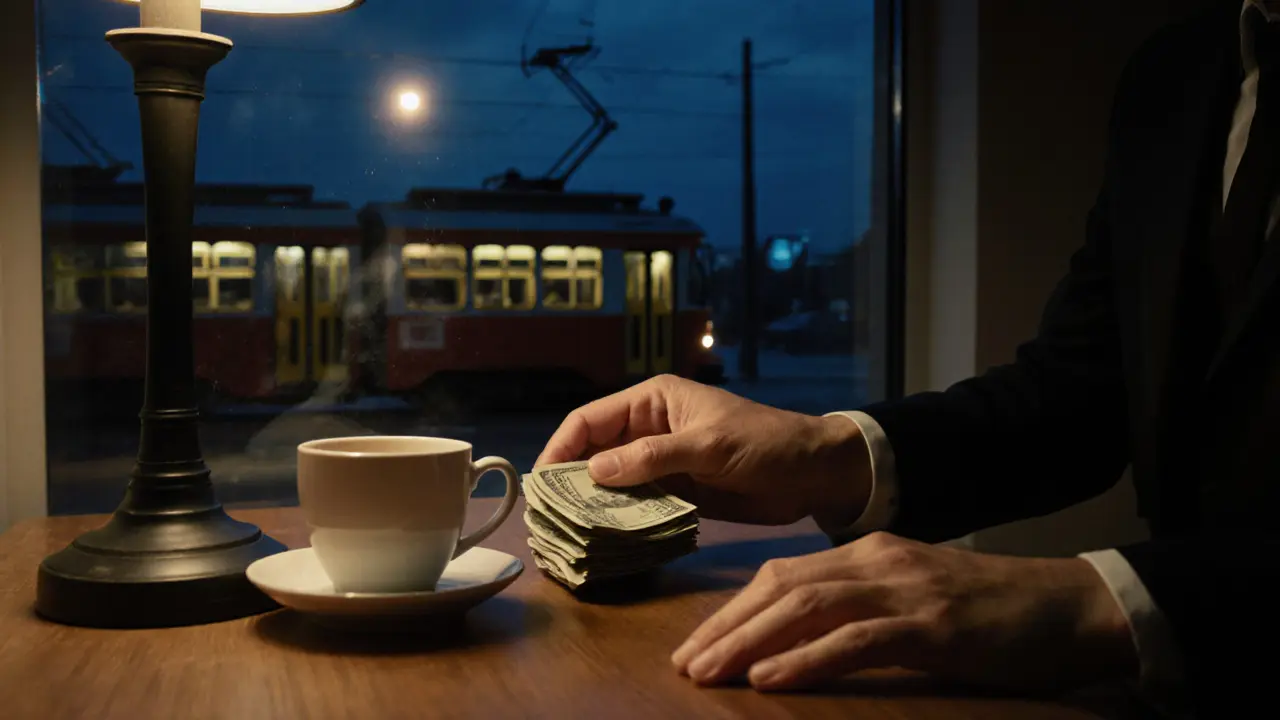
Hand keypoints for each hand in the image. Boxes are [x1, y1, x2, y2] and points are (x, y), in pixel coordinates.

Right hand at [536, 375, 869, 525]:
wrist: (814, 473)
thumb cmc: (767, 443)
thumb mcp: (710, 445)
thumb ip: (654, 457)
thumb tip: (593, 471)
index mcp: (653, 401)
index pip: (589, 420)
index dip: (560, 449)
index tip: (541, 484)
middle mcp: (648, 428)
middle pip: (592, 452)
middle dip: (568, 481)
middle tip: (546, 518)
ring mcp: (659, 462)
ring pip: (609, 482)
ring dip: (589, 505)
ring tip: (564, 535)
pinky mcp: (674, 491)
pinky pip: (634, 504)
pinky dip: (617, 520)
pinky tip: (602, 540)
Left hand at [672, 532, 1136, 691]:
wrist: (1069, 605)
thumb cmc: (990, 611)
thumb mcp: (913, 597)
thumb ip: (859, 607)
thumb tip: (796, 641)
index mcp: (867, 552)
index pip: (780, 575)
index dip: (732, 610)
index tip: (695, 645)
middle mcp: (875, 561)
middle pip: (779, 587)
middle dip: (726, 627)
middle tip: (685, 665)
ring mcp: (903, 589)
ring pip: (806, 608)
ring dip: (749, 642)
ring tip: (709, 673)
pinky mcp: (930, 625)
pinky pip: (855, 640)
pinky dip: (806, 659)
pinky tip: (769, 679)